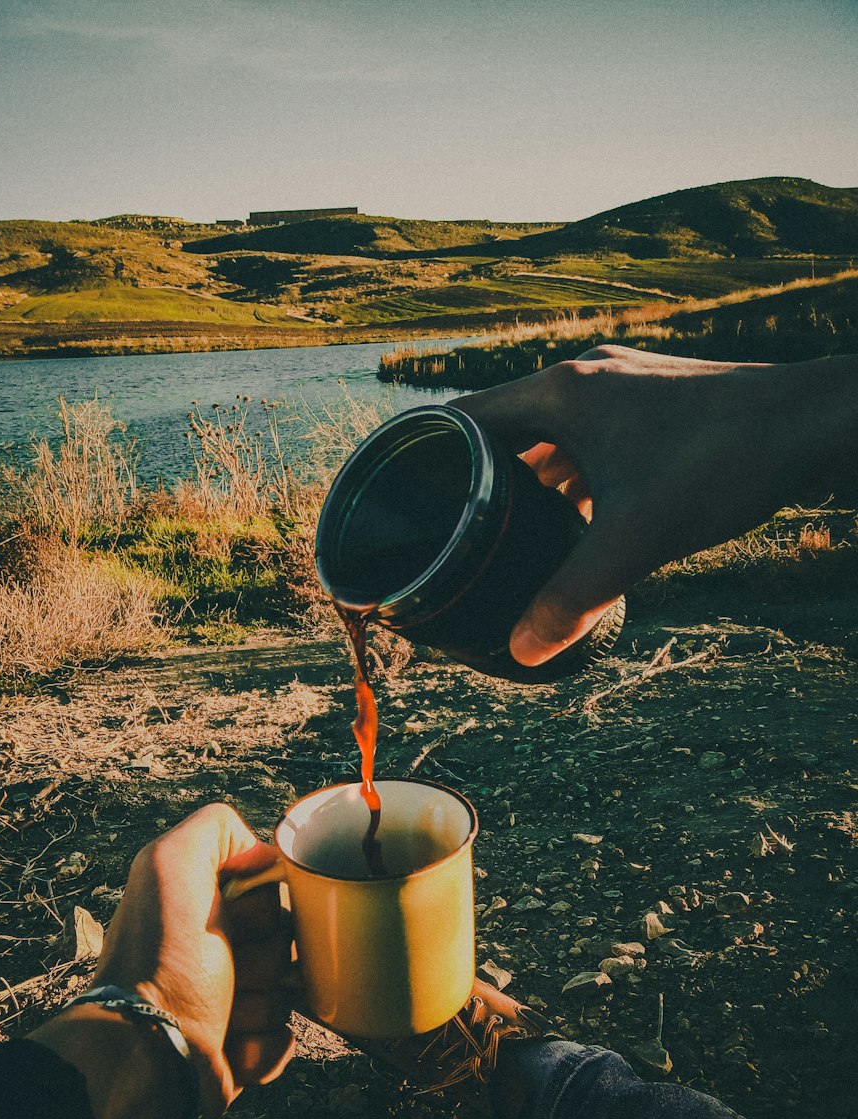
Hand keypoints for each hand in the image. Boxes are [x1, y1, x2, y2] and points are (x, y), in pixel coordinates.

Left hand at [95, 804, 294, 1115]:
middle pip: (286, 945)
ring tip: (220, 1013)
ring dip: (260, 1005)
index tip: (233, 917)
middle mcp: (211, 953)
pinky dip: (261, 1046)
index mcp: (199, 910)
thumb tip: (260, 851)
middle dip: (263, 958)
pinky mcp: (239, 1053)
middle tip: (226, 967)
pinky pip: (283, 1041)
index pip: (272, 895)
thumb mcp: (172, 863)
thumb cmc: (161, 959)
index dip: (261, 906)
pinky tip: (228, 1046)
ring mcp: (227, 1004)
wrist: (147, 1052)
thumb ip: (214, 830)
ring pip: (288, 995)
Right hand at [454, 346, 855, 665]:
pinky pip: (588, 434)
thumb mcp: (636, 538)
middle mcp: (582, 377)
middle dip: (473, 475)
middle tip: (446, 524)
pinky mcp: (652, 399)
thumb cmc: (722, 463)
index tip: (396, 490)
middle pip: (502, 425)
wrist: (814, 424)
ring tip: (503, 527)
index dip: (422, 452)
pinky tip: (577, 512)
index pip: (461, 416)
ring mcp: (620, 384)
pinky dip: (570, 471)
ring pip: (549, 432)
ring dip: (526, 474)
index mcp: (559, 393)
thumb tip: (523, 649)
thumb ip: (573, 595)